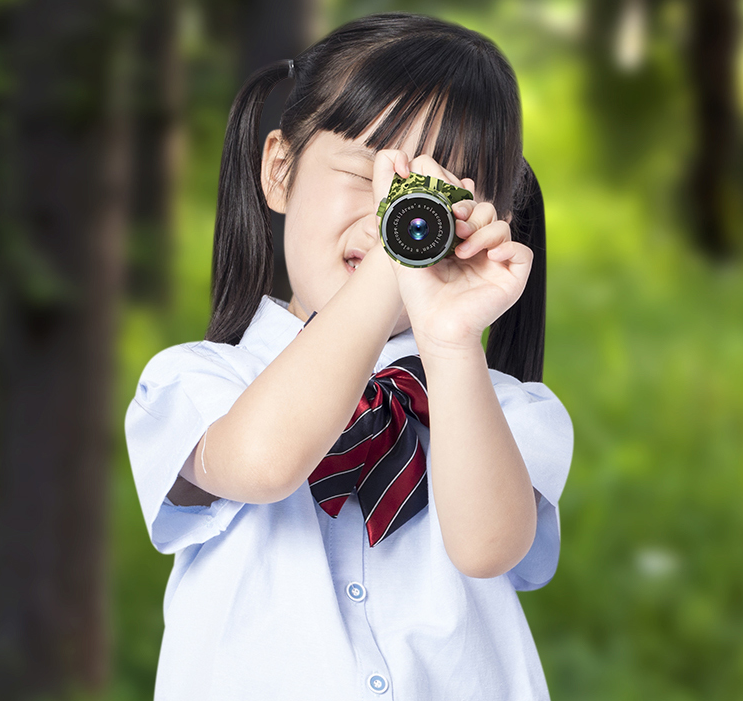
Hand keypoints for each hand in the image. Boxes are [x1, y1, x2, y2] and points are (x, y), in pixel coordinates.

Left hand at [371, 150, 532, 354]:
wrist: (435, 325)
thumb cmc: (418, 290)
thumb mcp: (400, 241)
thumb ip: (391, 200)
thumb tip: (389, 156)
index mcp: (455, 235)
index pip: (463, 200)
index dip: (455, 193)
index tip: (442, 201)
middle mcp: (477, 243)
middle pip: (483, 207)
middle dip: (468, 210)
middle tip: (452, 223)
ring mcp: (496, 259)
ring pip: (500, 225)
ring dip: (481, 232)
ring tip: (461, 250)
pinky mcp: (512, 275)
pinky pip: (521, 251)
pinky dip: (506, 248)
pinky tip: (486, 258)